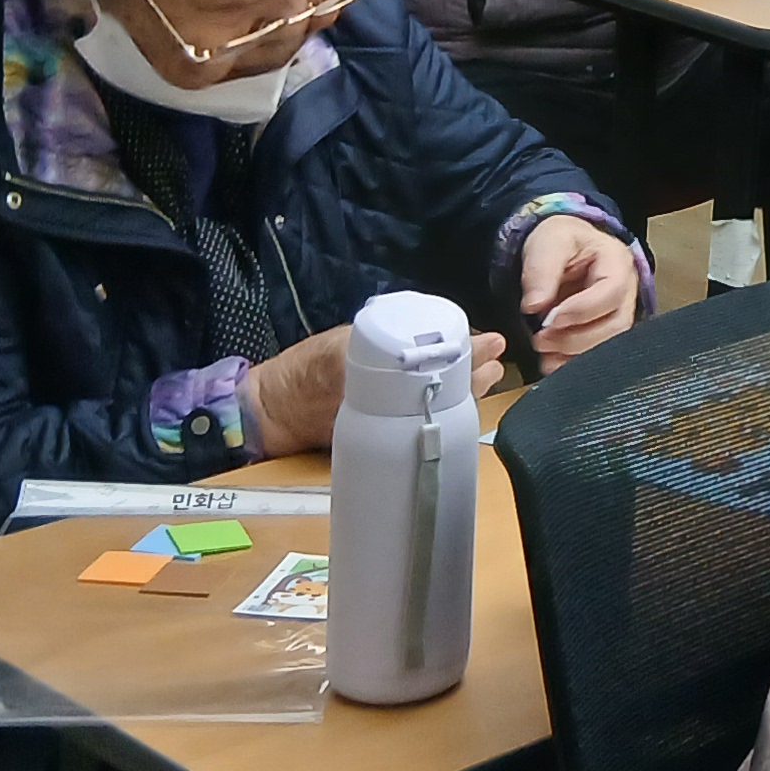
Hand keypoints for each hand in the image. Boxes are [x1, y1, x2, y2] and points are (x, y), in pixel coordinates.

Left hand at [244, 325, 506, 456]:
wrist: (271, 417)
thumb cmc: (300, 377)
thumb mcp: (329, 360)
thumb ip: (363, 360)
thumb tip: (407, 361)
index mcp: (387, 347)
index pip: (435, 340)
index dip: (464, 343)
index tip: (490, 344)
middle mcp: (398, 374)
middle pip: (447, 367)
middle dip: (475, 365)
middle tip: (499, 363)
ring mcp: (395, 402)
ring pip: (441, 394)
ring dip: (468, 390)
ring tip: (492, 381)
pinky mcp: (389, 430)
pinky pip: (424, 423)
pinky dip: (446, 420)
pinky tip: (464, 419)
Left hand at [519, 213, 642, 359]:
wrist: (561, 249)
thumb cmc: (560, 241)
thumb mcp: (548, 242)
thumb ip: (541, 270)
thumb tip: (534, 305)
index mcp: (617, 262)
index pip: (611, 292)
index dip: (582, 310)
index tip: (550, 319)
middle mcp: (626, 291)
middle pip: (616, 325)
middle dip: (577, 338)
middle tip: (541, 339)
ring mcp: (618, 313)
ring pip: (610, 345)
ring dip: (576, 355)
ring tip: (544, 354)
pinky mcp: (604, 331)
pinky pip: (597, 354)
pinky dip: (574, 362)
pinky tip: (552, 363)